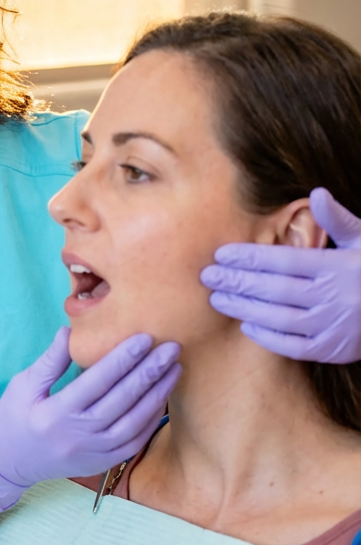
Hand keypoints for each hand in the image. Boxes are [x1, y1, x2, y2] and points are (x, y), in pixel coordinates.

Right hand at [0, 329, 181, 512]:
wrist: (7, 464)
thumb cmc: (13, 418)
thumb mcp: (23, 386)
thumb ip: (50, 361)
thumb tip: (69, 331)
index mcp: (55, 413)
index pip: (97, 381)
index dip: (123, 358)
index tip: (144, 337)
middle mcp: (77, 436)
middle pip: (121, 400)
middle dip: (149, 372)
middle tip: (172, 348)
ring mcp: (91, 453)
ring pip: (133, 422)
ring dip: (156, 395)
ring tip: (174, 370)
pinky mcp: (100, 463)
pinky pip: (133, 443)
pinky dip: (150, 421)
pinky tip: (162, 398)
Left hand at [200, 188, 360, 363]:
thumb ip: (338, 220)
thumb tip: (316, 193)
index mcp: (338, 267)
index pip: (285, 261)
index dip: (251, 257)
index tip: (222, 254)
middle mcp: (334, 297)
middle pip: (275, 289)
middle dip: (238, 282)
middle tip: (207, 276)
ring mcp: (332, 326)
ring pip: (279, 318)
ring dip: (245, 308)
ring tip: (218, 298)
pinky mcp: (333, 350)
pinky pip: (293, 346)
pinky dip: (268, 337)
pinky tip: (246, 324)